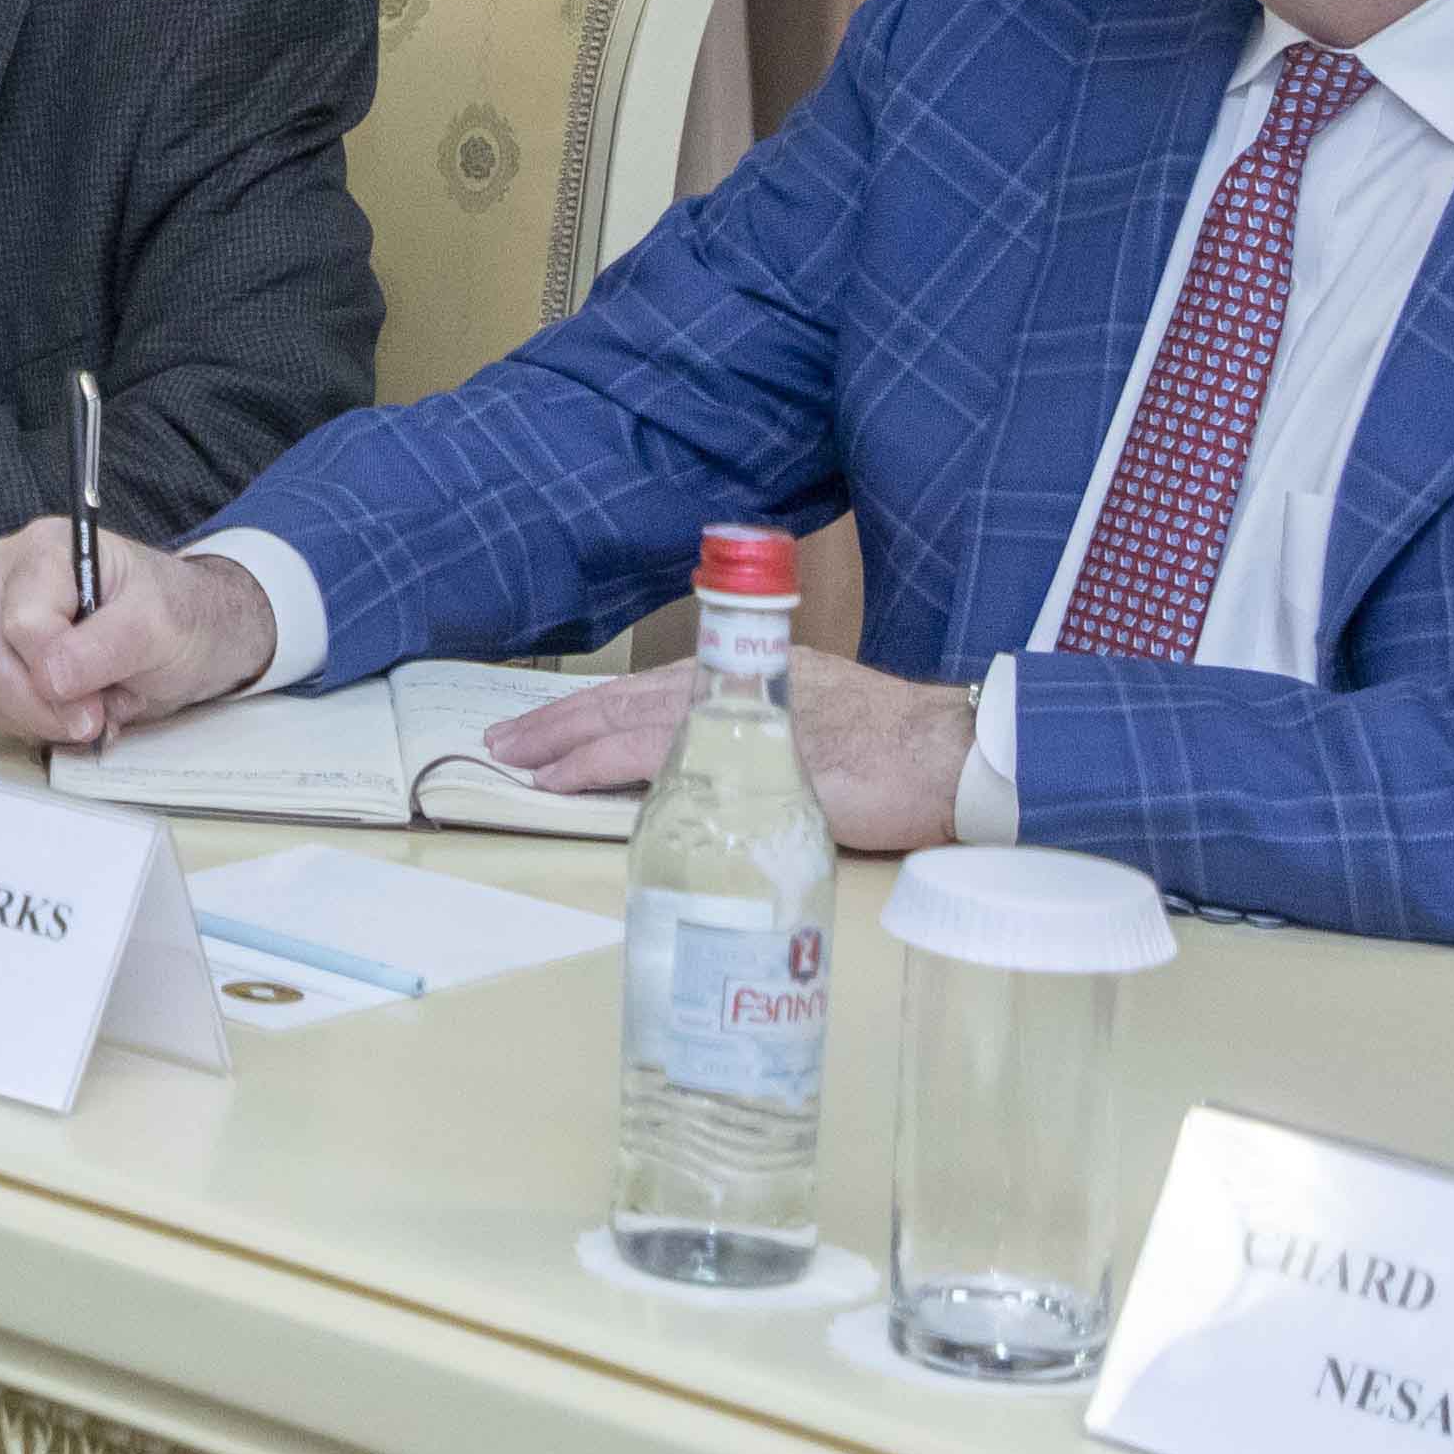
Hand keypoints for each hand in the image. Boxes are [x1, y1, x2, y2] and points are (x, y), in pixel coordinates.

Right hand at [0, 525, 277, 748]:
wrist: (194, 635)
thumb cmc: (180, 616)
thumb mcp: (158, 627)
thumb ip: (104, 648)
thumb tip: (49, 679)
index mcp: (44, 549)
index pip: (21, 623)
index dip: (55, 676)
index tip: (98, 707)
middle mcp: (7, 576)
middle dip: (49, 706)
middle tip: (102, 714)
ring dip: (45, 717)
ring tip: (98, 702)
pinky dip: (34, 723)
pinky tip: (74, 708)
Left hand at [483, 649, 977, 852]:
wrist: (949, 753)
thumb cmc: (899, 748)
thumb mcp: (820, 721)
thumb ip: (768, 735)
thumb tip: (729, 769)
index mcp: (750, 673)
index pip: (651, 687)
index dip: (595, 705)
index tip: (550, 723)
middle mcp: (734, 685)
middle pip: (625, 698)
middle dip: (560, 721)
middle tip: (504, 741)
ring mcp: (737, 717)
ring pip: (628, 722)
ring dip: (565, 743)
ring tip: (518, 760)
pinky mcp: (743, 756)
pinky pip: (655, 758)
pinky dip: (604, 767)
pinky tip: (569, 780)